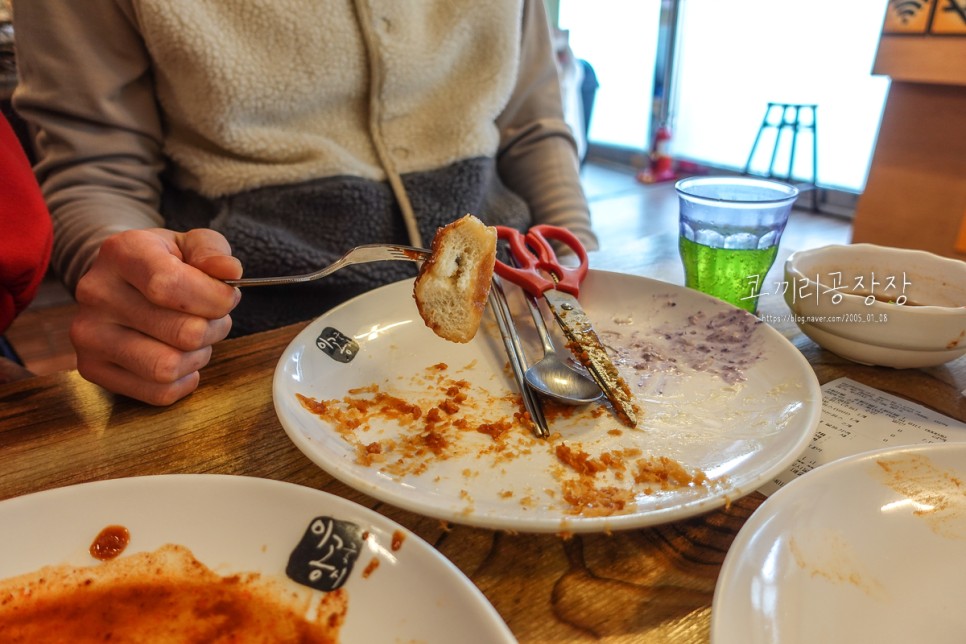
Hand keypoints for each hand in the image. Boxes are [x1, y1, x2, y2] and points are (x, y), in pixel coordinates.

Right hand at [70, 228, 242, 404]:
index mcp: (122, 253)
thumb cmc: (163, 262)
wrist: (118, 280)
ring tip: (194, 339)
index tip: (226, 297)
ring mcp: (89, 335)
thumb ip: (213, 252)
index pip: (169, 285)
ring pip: (168, 368)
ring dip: (198, 357)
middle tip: (211, 319)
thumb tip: (230, 272)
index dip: (214, 298)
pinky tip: (179, 358)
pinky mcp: (91, 368)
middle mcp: (97, 293)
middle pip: (182, 333)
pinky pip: (158, 393)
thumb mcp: (190, 244)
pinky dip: (183, 380)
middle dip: (214, 329)